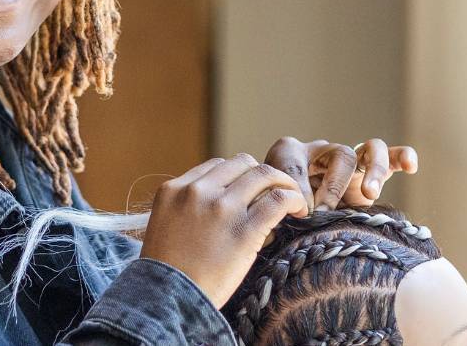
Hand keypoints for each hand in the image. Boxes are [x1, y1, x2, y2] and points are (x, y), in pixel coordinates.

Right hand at [138, 154, 309, 307]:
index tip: (248, 195)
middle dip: (261, 176)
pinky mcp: (244, 230)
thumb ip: (189, 209)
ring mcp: (221, 208)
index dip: (237, 179)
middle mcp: (197, 191)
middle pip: (242, 163)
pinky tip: (300, 210)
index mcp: (174, 190)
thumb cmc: (168, 274)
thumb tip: (228, 204)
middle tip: (274, 193)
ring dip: (283, 183)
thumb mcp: (166, 227)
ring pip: (263, 174)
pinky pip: (278, 200)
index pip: (216, 166)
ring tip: (294, 199)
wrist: (167, 302)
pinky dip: (294, 199)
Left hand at [265, 137, 418, 210]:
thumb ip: (288, 198)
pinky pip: (391, 159)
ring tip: (370, 193)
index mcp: (294, 153)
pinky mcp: (369, 177)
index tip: (301, 213)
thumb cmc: (277, 208)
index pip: (299, 160)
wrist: (287, 217)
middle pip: (342, 157)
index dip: (301, 186)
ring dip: (374, 170)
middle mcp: (324, 153)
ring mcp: (350, 164)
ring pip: (371, 150)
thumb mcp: (273, 200)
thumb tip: (310, 208)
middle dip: (334, 187)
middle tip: (324, 212)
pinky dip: (402, 158)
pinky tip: (411, 166)